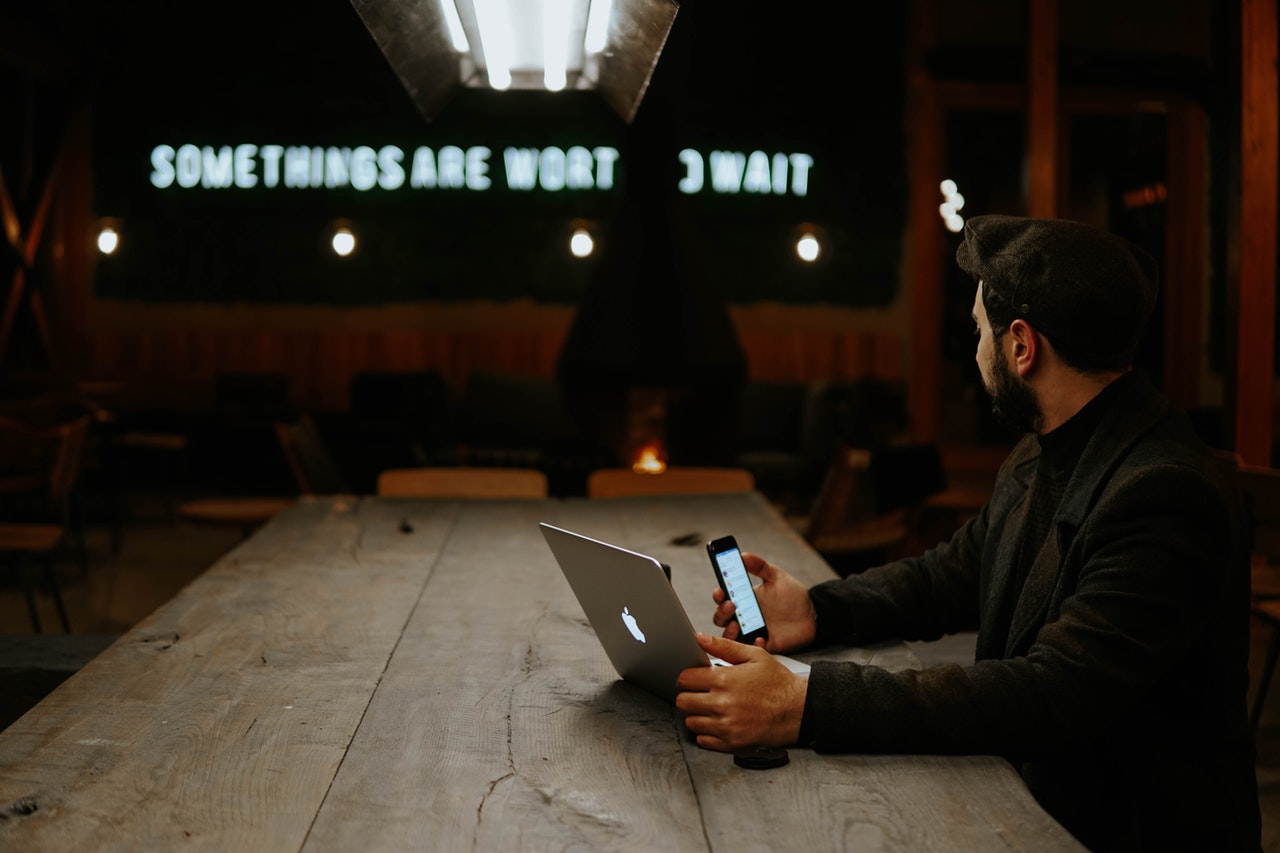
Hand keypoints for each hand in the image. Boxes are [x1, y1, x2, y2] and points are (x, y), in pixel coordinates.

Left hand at [675, 633, 807, 750]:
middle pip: (683, 702)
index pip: (684, 680)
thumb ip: (724, 646)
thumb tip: (700, 638)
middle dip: (688, 695)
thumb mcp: (754, 656)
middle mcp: (722, 704)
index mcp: (724, 680)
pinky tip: (717, 723)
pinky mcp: (732, 742)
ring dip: (696, 715)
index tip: (693, 679)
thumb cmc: (778, 683)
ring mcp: (726, 725)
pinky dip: (706, 733)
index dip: (686, 677)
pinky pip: (703, 740)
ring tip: (710, 708)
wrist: (798, 710)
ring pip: (691, 722)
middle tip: (699, 694)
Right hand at [713, 552, 816, 652]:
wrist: (812, 614)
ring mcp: (752, 631)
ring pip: (732, 637)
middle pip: (722, 618)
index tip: (720, 590)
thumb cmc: (791, 595)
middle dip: (721, 612)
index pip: (723, 598)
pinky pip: (753, 649)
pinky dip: (754, 644)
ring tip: (737, 624)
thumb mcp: (776, 577)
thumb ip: (760, 566)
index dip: (718, 595)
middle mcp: (744, 617)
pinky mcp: (764, 644)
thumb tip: (744, 555)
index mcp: (743, 599)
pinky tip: (760, 638)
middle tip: (730, 605)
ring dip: (730, 632)